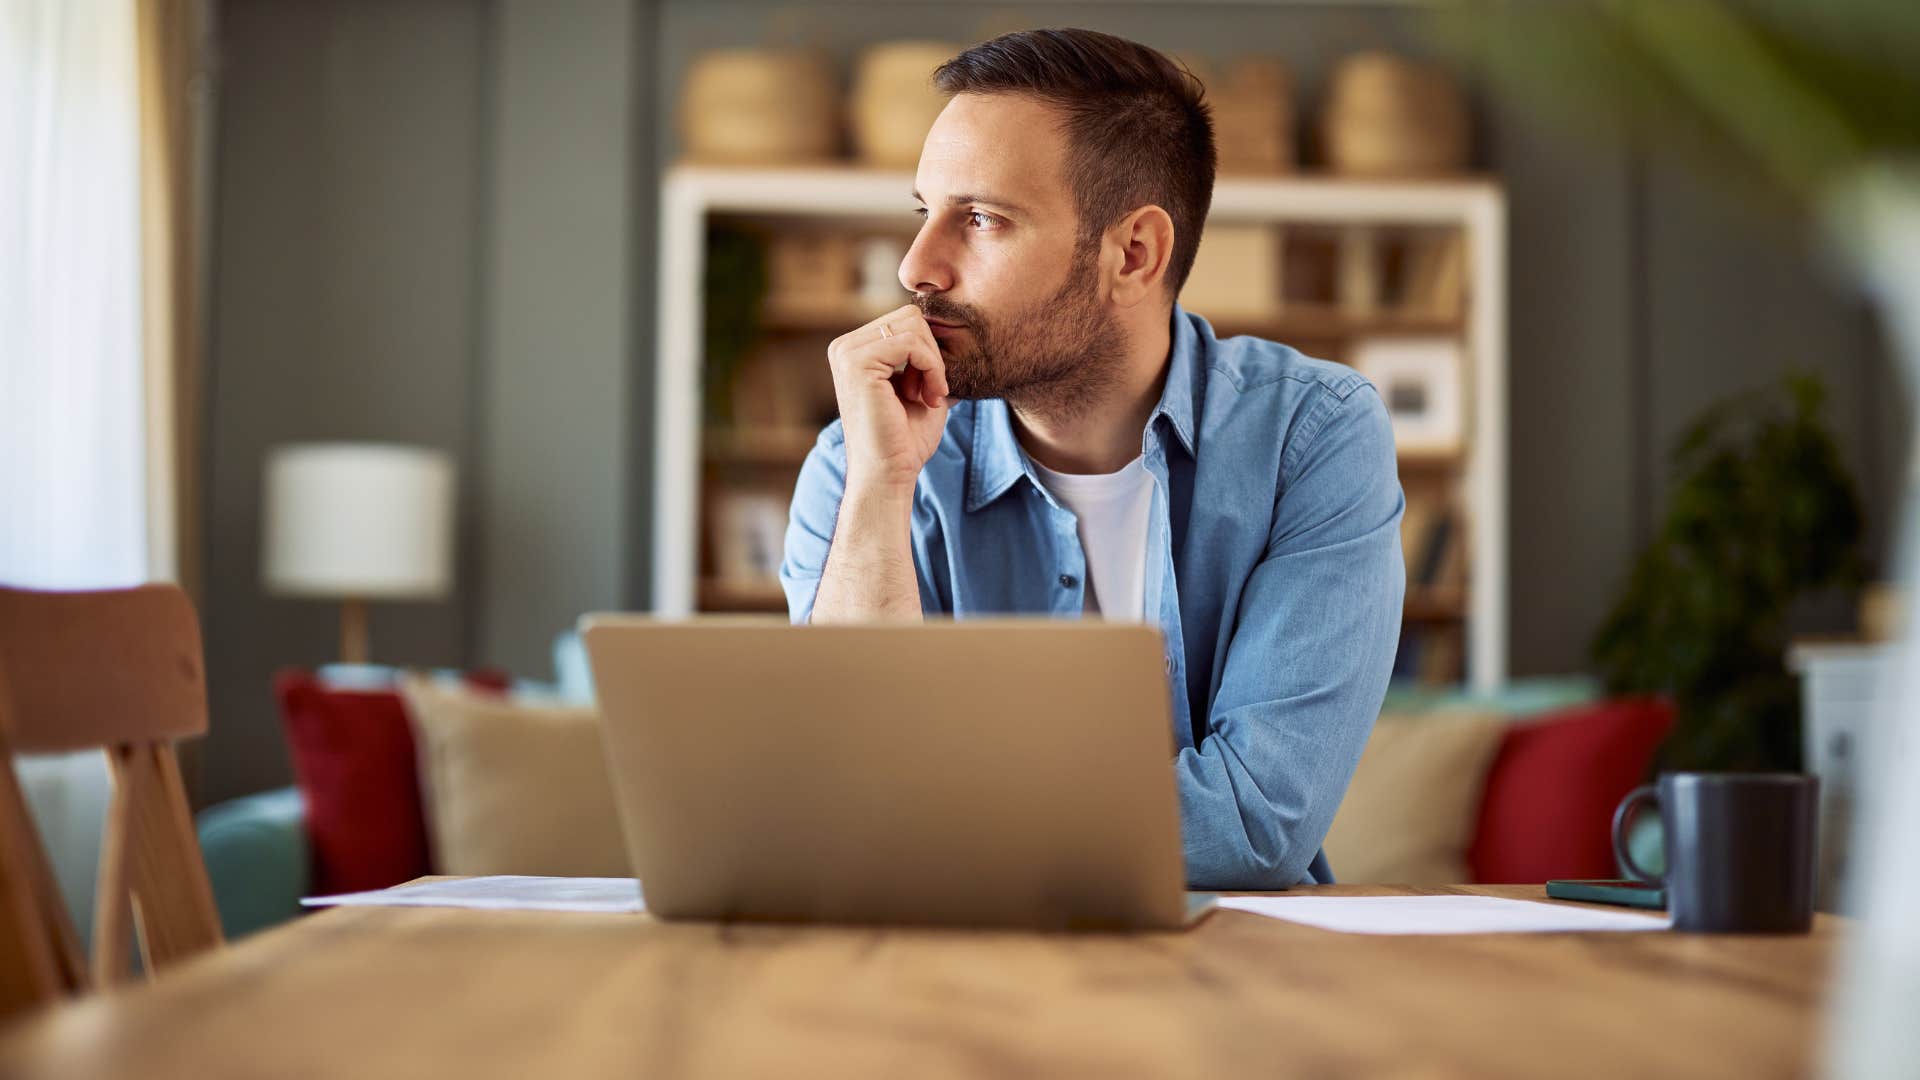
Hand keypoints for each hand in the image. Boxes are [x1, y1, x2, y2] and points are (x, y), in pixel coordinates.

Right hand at [825, 304, 950, 494]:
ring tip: (929, 397)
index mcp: (854, 350)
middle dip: (932, 354)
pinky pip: (912, 344)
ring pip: (914, 326)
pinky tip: (929, 398)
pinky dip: (932, 369)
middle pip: (910, 317)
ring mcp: (847, 353)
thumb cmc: (905, 439)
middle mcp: (844, 346)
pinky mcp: (857, 364)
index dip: (930, 352)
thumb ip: (925, 357)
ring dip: (933, 363)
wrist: (889, 474)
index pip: (906, 321)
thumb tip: (951, 328)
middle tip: (932, 392)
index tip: (932, 389)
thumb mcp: (919, 387)